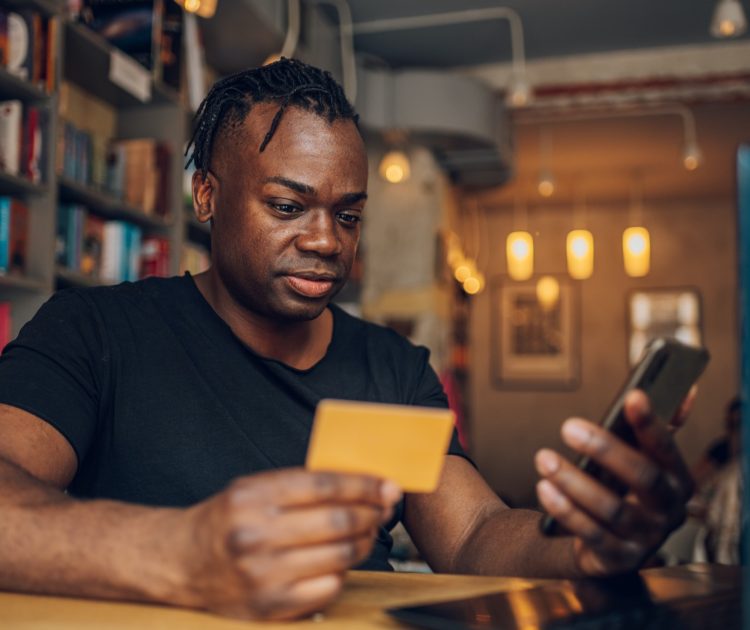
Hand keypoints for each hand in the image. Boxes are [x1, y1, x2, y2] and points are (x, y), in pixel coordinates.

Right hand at [181, 468, 400, 619]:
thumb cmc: (225, 520)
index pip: (324, 485)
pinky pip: (328, 587)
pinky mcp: (269, 606)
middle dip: (371, 511)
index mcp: (252, 497)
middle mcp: (255, 535)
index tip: (385, 484)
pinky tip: (343, 559)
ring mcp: (262, 575)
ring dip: (364, 540)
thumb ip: (299, 485)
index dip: (362, 484)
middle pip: (336, 520)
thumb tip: (359, 483)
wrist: (180, 562)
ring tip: (369, 530)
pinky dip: (343, 571)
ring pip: (338, 554)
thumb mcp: (253, 488)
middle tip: (385, 507)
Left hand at [534, 388, 695, 575]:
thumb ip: (655, 428)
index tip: (632, 396)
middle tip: (568, 427)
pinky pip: (591, 533)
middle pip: (642, 477)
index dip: (650, 423)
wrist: (607, 542)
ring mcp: (645, 538)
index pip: (666, 448)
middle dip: (605, 449)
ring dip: (574, 481)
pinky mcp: (617, 559)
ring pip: (612, 508)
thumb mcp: (639, 460)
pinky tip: (545, 488)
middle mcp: (669, 512)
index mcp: (677, 480)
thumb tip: (684, 389)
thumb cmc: (621, 488)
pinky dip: (565, 510)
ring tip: (543, 458)